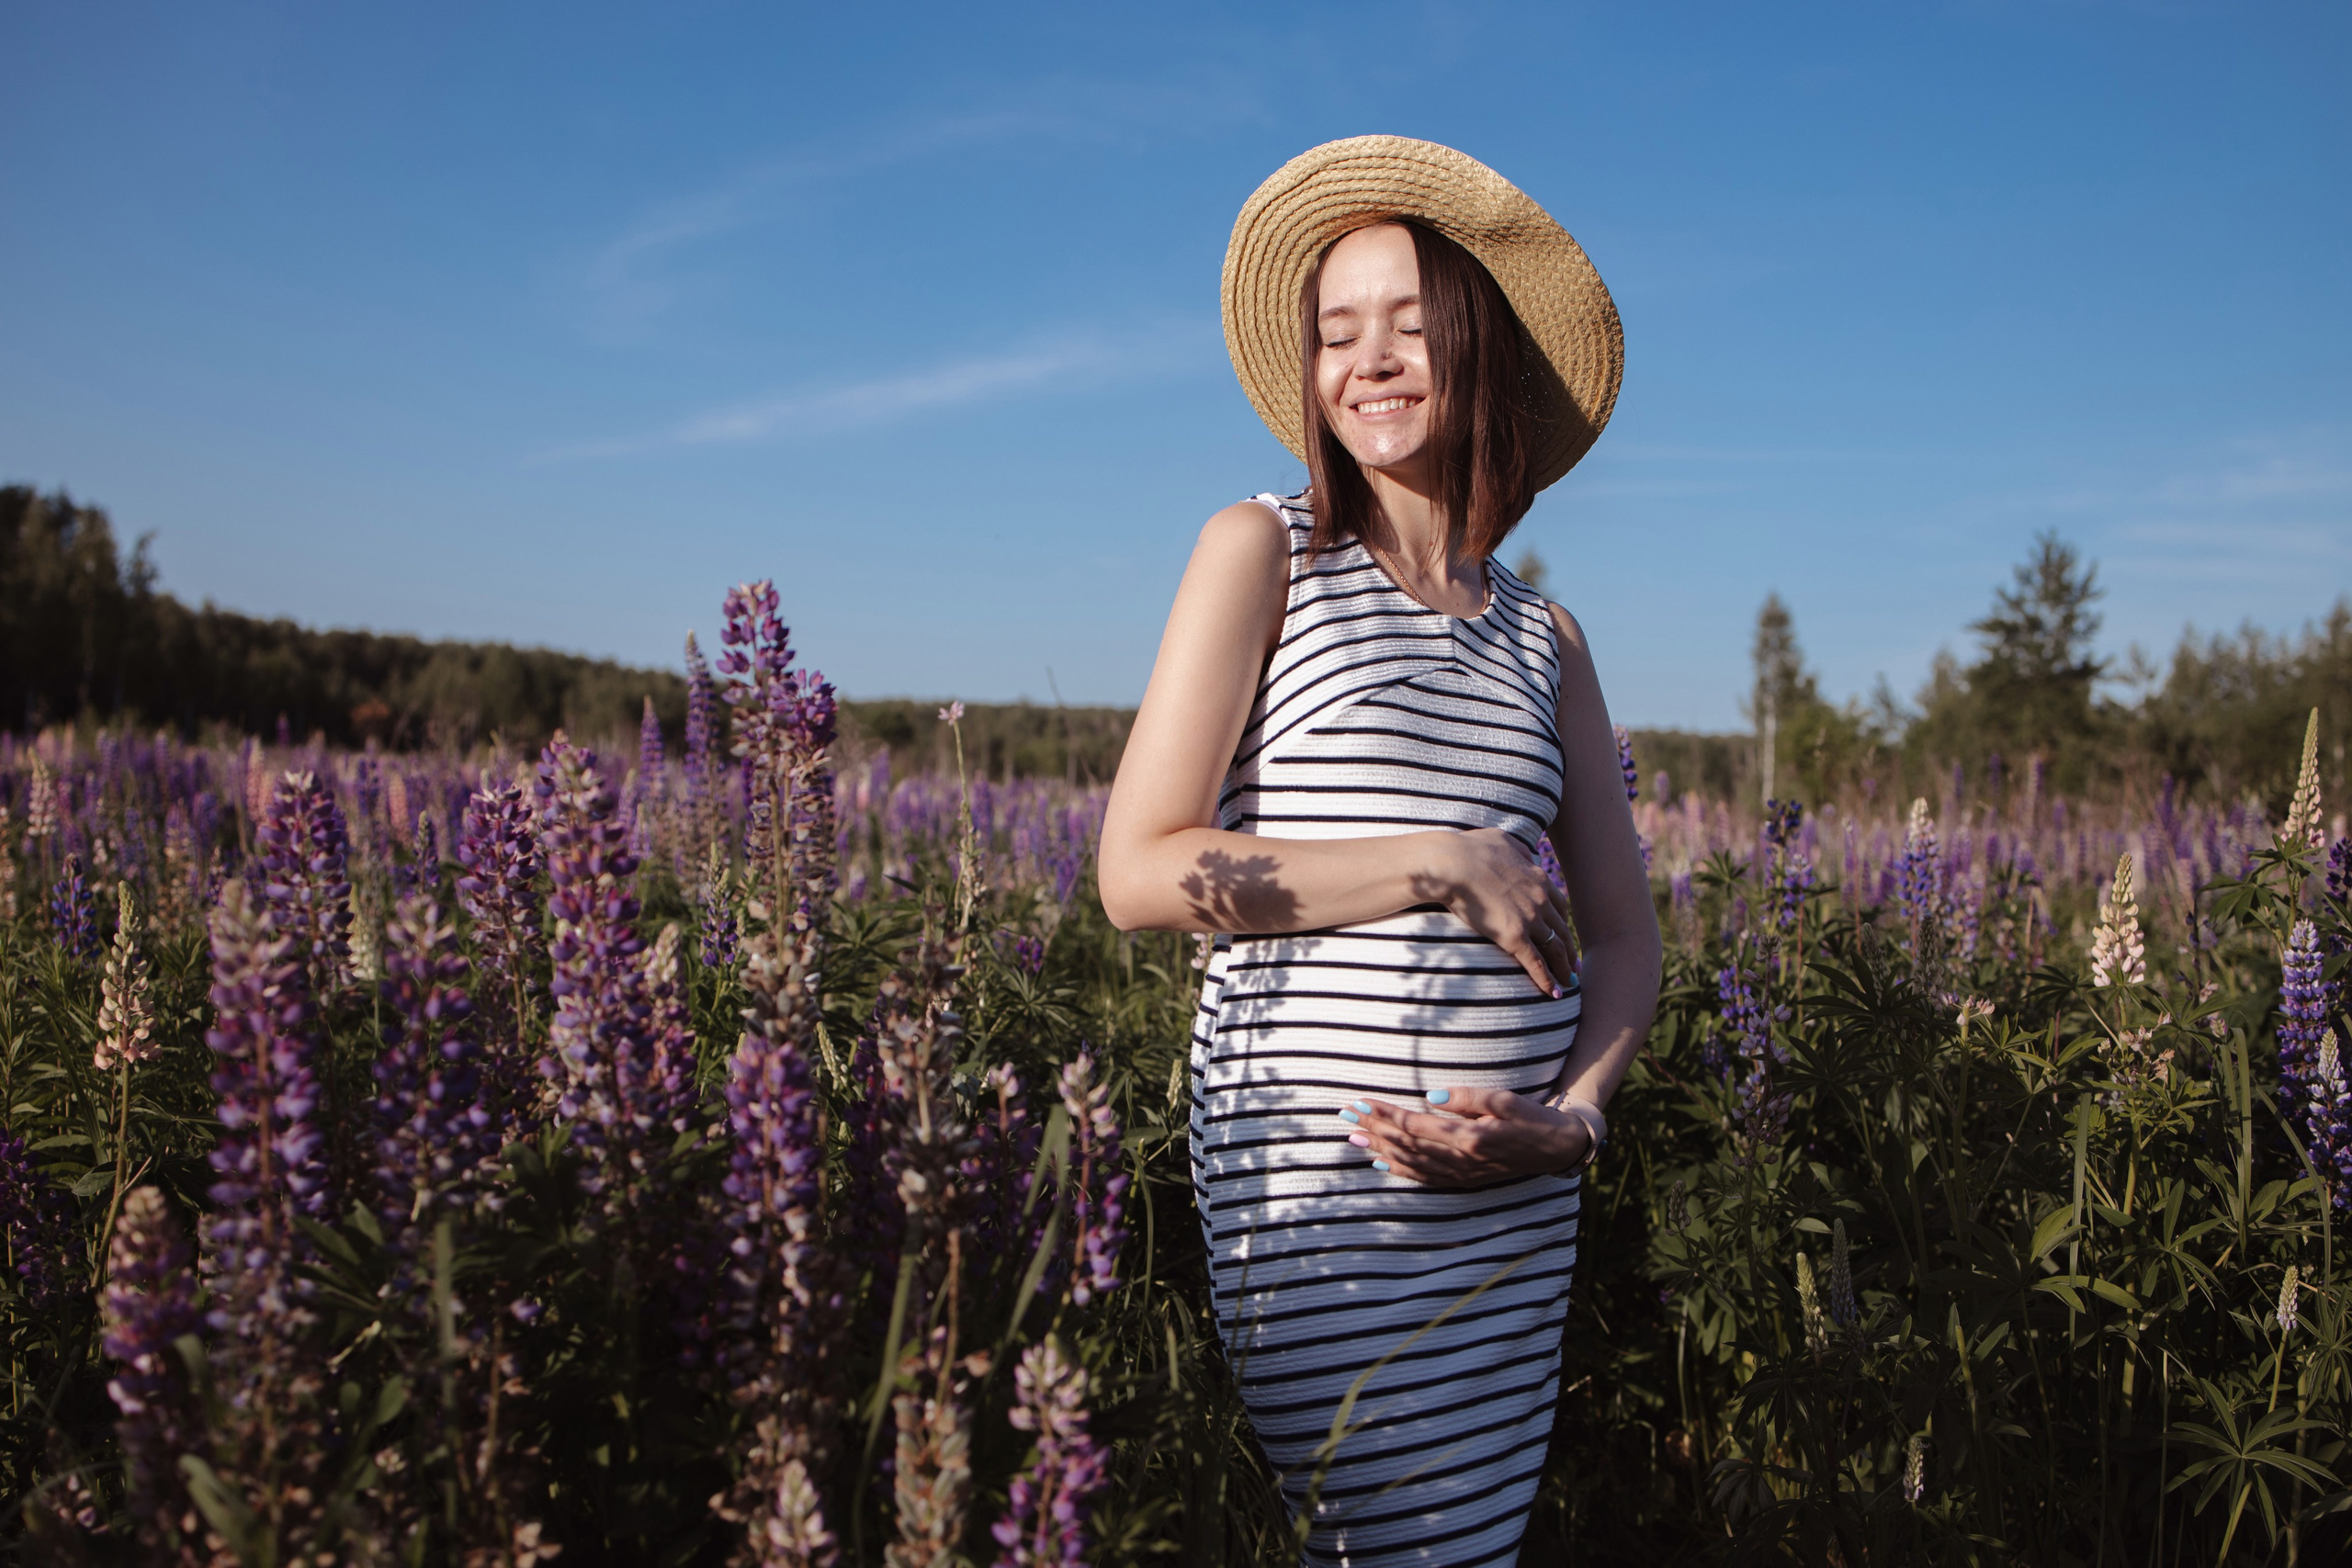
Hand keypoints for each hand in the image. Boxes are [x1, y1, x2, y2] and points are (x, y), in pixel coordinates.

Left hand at [1339, 1086, 1589, 1186]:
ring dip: (1379, 1149)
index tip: (1360, 1102)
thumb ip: (1468, 1098)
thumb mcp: (1505, 1100)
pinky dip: (1398, 1169)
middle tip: (1344, 1115)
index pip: (1414, 1126)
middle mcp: (1460, 1162)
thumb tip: (1430, 1095)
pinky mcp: (1463, 1180)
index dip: (1384, 1115)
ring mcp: (1460, 1174)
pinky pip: (1423, 1177)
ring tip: (1352, 1137)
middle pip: (1405, 1145)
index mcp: (1468, 1139)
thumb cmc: (1531, 1118)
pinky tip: (1379, 1162)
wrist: (1555, 1148)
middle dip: (1373, 1129)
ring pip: (1410, 1162)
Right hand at [1419, 828, 1576, 995]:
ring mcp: (1529, 919)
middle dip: (1570, 949)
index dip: (1564, 924)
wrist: (1452, 863)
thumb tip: (1528, 854)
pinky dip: (1547, 980)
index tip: (1565, 935)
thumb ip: (1520, 849)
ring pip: (1555, 949)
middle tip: (1574, 965)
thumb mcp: (1503, 840)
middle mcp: (1539, 900)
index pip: (1560, 906)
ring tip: (1569, 982)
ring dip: (1564, 968)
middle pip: (1562, 930)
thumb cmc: (1470, 849)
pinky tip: (1554, 994)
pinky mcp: (1513, 936)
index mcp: (1538, 878)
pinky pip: (1536, 963)